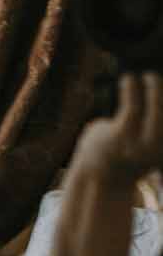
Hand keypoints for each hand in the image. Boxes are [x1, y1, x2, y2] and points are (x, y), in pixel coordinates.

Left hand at [70, 71, 162, 186]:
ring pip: (156, 112)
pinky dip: (131, 90)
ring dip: (155, 91)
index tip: (162, 88)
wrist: (97, 179)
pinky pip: (132, 107)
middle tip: (160, 78)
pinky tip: (127, 79)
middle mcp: (157, 149)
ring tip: (150, 76)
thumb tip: (158, 94)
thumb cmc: (125, 155)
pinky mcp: (121, 136)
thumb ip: (152, 124)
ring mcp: (140, 144)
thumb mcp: (146, 142)